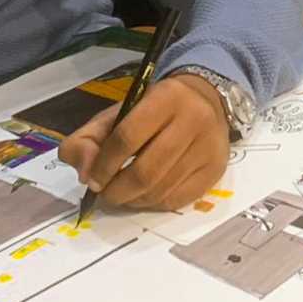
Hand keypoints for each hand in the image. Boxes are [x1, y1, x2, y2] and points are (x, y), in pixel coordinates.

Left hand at [58, 74, 230, 210]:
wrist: (203, 100)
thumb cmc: (151, 110)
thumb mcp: (115, 114)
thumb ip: (86, 140)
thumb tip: (86, 175)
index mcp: (165, 97)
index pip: (127, 138)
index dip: (104, 165)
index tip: (93, 180)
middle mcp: (194, 119)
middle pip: (146, 171)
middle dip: (117, 191)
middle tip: (106, 194)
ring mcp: (209, 146)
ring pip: (161, 190)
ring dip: (134, 200)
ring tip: (124, 194)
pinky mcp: (216, 169)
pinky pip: (177, 199)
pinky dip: (154, 204)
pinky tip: (146, 194)